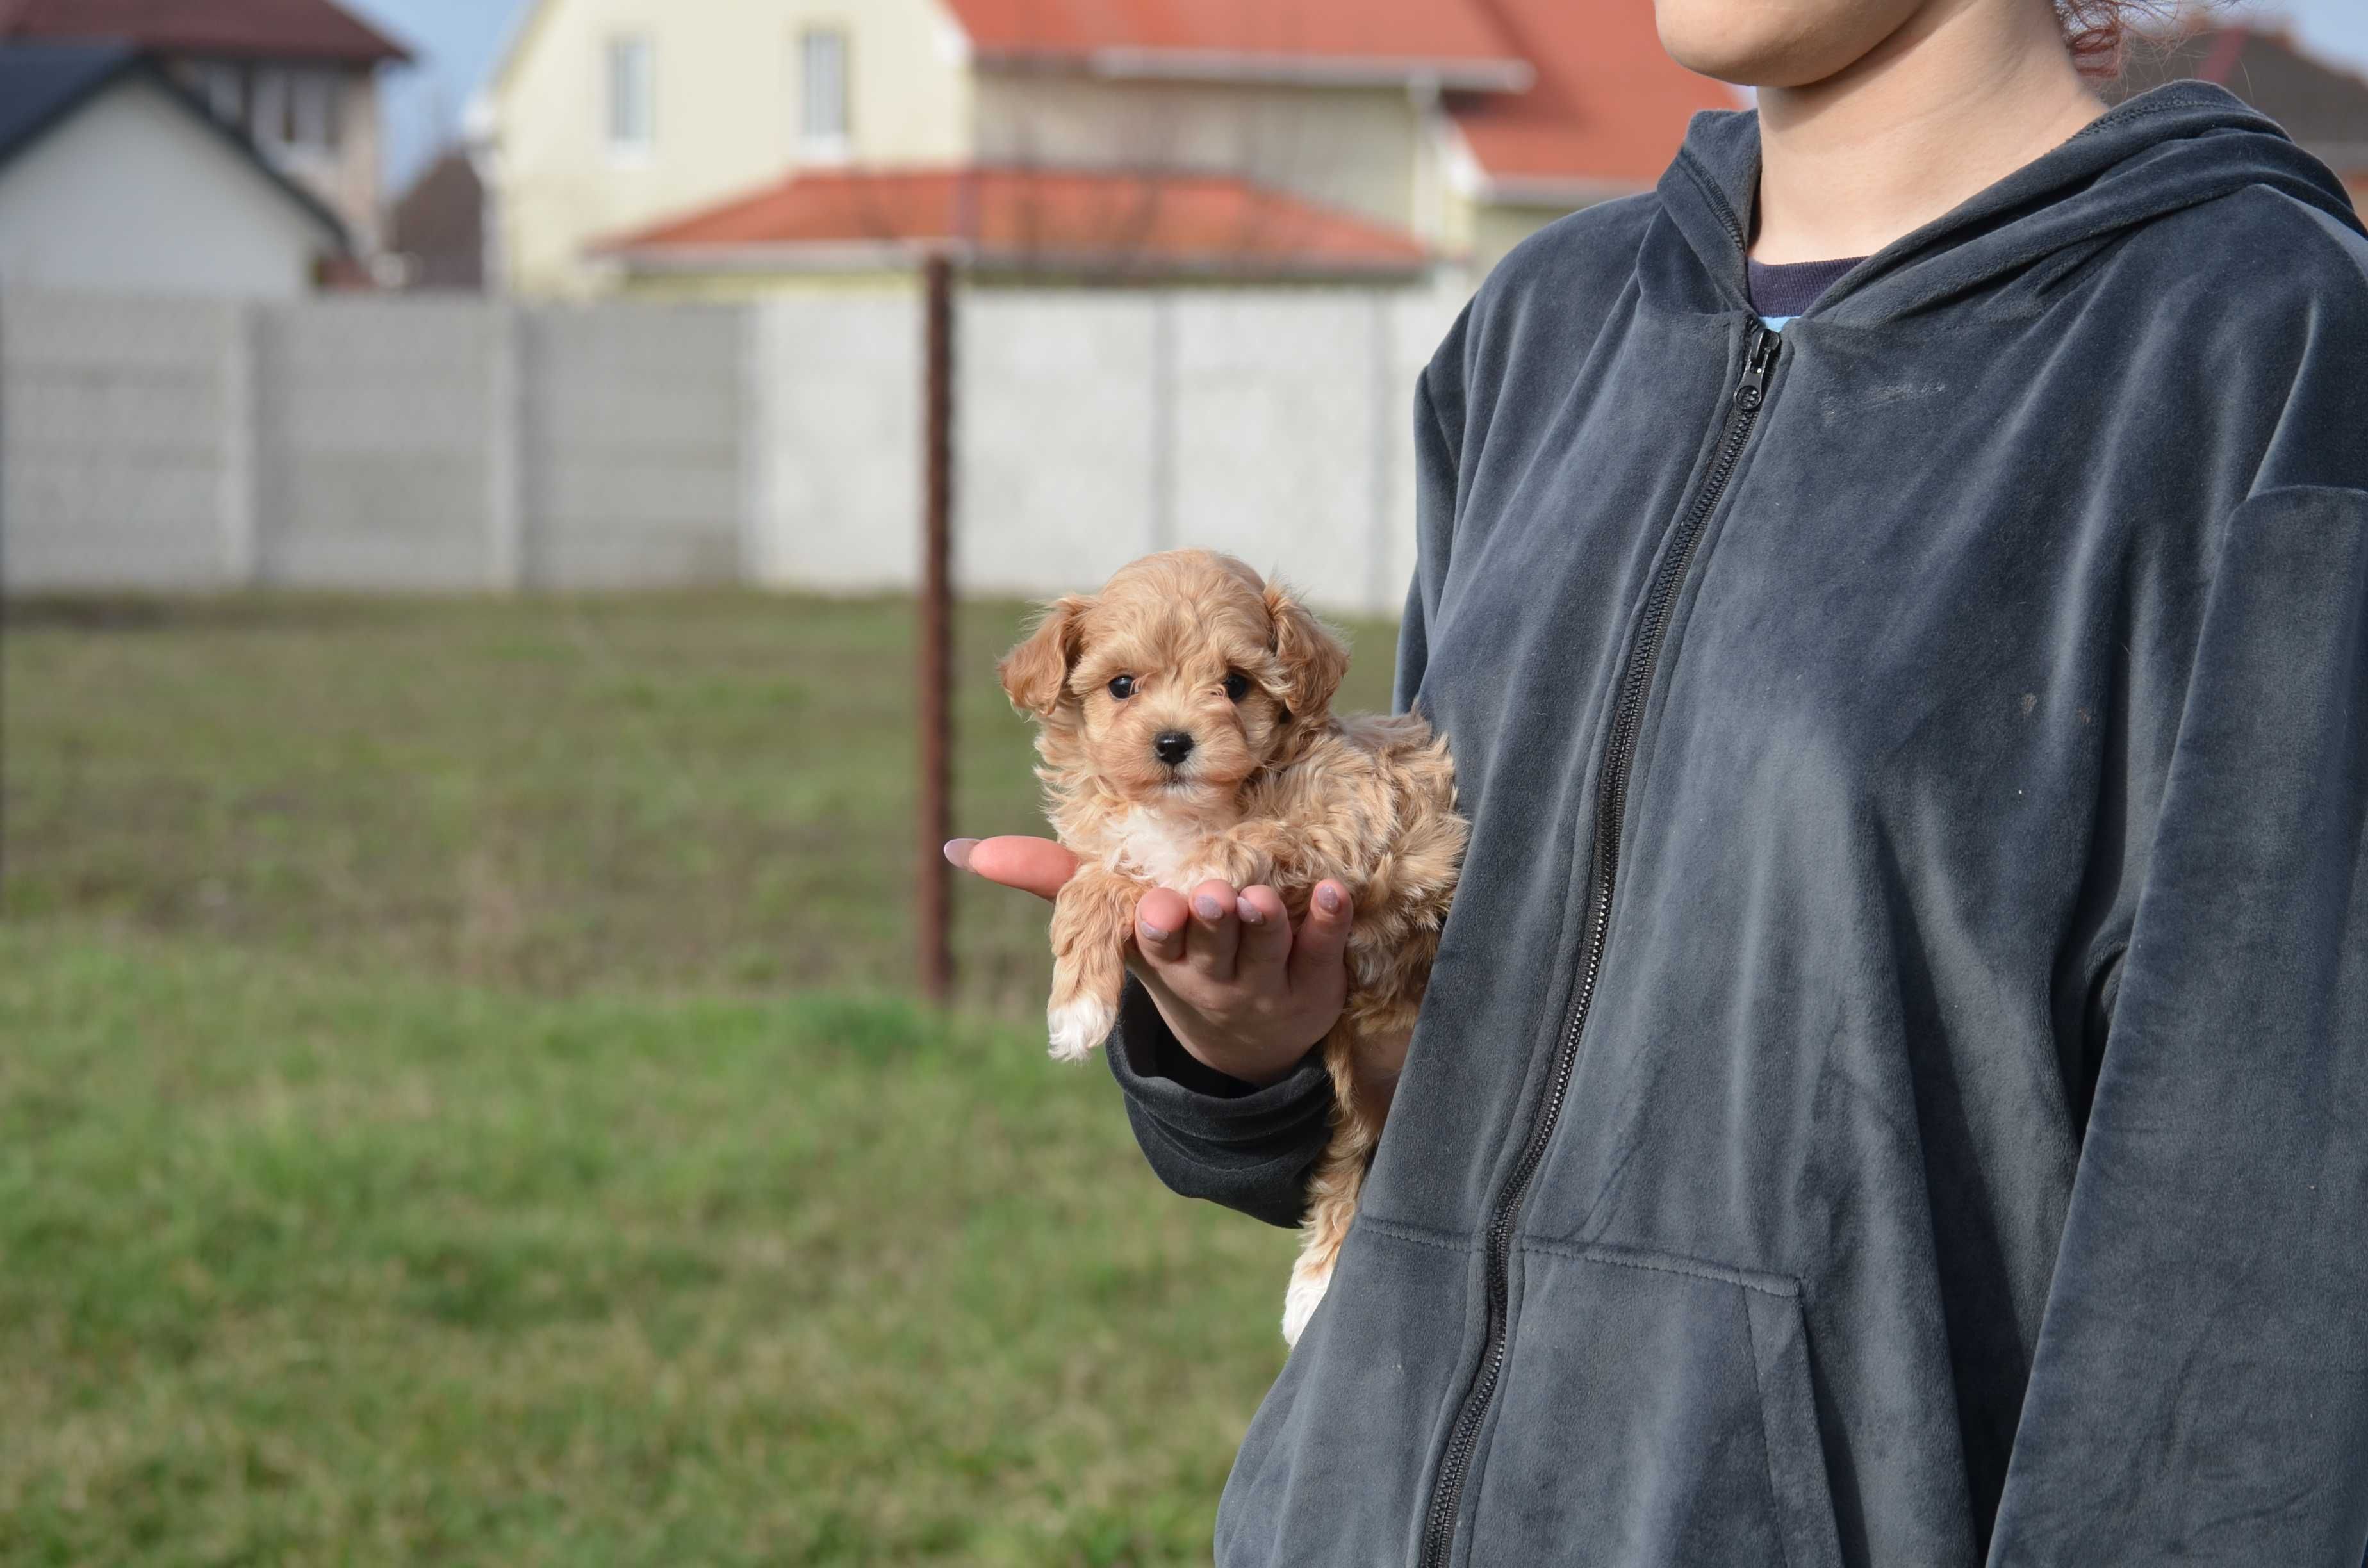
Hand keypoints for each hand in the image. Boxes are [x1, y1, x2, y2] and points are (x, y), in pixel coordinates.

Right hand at [948, 836, 1350, 1086]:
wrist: (1246, 1039)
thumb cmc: (1169, 953)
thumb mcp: (1110, 924)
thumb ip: (1047, 880)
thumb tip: (960, 850)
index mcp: (1159, 956)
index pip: (1153, 942)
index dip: (1157, 927)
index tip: (1156, 909)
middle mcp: (1211, 972)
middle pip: (1211, 944)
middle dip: (1210, 921)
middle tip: (1211, 896)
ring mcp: (1266, 978)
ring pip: (1268, 947)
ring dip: (1268, 921)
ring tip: (1265, 898)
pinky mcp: (1316, 977)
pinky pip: (1325, 949)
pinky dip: (1329, 920)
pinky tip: (1335, 891)